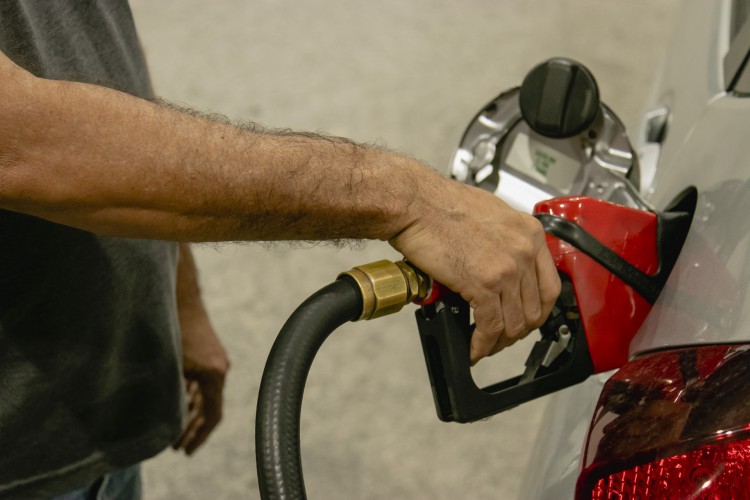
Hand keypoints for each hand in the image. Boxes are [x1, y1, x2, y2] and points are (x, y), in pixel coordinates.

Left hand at [173, 244, 229, 454]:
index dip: (199, 435)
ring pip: (206, 395)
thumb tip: (165, 418)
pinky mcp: (210, 354)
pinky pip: (204, 383)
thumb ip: (171, 392)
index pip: (213, 415)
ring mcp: (217, 360)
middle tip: (175, 446)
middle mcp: (220, 368)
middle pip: (210, 407)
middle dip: (192, 428)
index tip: (186, 450)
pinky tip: (177, 404)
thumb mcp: (169, 363)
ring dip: (191, 413)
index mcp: (214, 373)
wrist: (181, 294)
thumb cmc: (171, 326)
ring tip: (174, 429)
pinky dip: (192, 397)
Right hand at [390, 175, 559, 363]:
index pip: (549, 286)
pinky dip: (482, 344)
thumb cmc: (441, 204)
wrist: (416, 204)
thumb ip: (505, 242)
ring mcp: (507, 268)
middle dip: (518, 330)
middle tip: (503, 338)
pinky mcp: (483, 284)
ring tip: (485, 345)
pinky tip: (474, 348)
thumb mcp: (490, 216)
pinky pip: (490, 326)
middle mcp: (524, 250)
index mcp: (529, 233)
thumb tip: (502, 266)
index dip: (537, 311)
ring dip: (500, 342)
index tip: (525, 319)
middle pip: (535, 309)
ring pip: (514, 322)